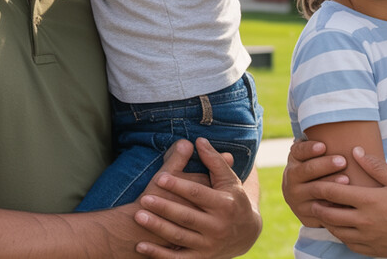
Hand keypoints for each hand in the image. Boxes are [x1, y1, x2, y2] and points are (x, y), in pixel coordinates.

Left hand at [134, 139, 260, 257]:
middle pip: (186, 216)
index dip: (179, 186)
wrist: (247, 234)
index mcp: (224, 204)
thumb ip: (214, 161)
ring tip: (139, 216)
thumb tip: (198, 140)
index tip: (160, 178)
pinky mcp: (201, 258)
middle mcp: (217, 227)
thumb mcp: (229, 180)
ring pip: (179, 237)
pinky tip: (140, 246)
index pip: (198, 194)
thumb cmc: (234, 200)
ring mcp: (209, 245)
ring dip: (158, 228)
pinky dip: (158, 254)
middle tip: (143, 199)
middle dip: (164, 207)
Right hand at [281, 139, 347, 227]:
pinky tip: (343, 200)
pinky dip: (331, 204)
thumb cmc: (325, 171)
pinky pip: (318, 209)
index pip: (298, 151)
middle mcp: (291, 177)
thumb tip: (345, 115)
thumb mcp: (320, 157)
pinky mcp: (304, 213)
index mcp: (295, 160)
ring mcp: (296, 197)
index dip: (309, 149)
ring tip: (346, 179)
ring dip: (330, 183)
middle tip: (342, 160)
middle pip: (306, 170)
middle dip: (324, 165)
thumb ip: (326, 145)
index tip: (324, 146)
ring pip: (313, 189)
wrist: (316, 202)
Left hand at [309, 147, 386, 257]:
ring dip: (328, 223)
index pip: (334, 193)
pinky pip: (350, 244)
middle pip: (329, 215)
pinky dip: (342, 236)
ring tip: (325, 214)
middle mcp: (365, 221)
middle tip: (312, 200)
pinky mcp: (374, 250)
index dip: (320, 187)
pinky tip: (343, 229)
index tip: (313, 182)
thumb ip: (375, 166)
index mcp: (370, 201)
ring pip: (337, 232)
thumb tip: (356, 150)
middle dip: (318, 207)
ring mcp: (369, 238)